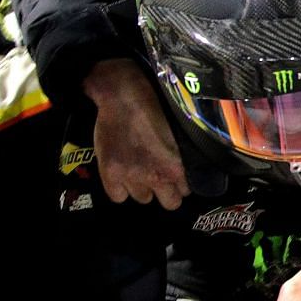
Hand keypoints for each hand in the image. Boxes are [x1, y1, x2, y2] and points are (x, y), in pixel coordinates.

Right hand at [84, 59, 188, 209]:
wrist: (124, 97)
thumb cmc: (154, 108)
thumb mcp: (180, 134)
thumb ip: (184, 157)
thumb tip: (190, 169)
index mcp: (177, 167)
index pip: (186, 191)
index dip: (180, 183)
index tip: (175, 174)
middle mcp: (157, 176)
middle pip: (169, 203)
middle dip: (165, 191)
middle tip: (158, 176)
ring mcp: (132, 177)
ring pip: (142, 198)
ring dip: (142, 187)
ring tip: (138, 169)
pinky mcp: (110, 174)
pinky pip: (118, 196)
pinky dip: (119, 188)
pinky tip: (121, 174)